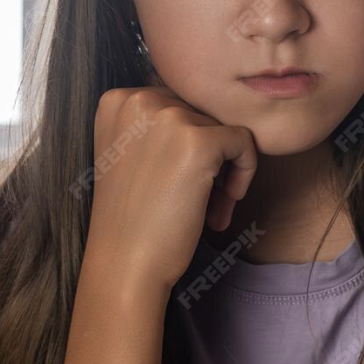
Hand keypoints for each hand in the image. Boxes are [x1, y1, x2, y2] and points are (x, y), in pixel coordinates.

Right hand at [81, 85, 258, 293]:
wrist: (125, 263)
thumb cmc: (131, 217)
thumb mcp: (128, 154)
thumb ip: (154, 125)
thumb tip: (206, 110)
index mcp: (118, 100)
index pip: (176, 104)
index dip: (185, 144)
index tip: (178, 181)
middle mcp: (139, 100)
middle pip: (201, 114)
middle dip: (208, 159)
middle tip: (199, 202)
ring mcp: (168, 118)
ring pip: (224, 128)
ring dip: (224, 172)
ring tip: (207, 211)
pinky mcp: (199, 141)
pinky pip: (245, 142)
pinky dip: (244, 174)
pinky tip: (222, 207)